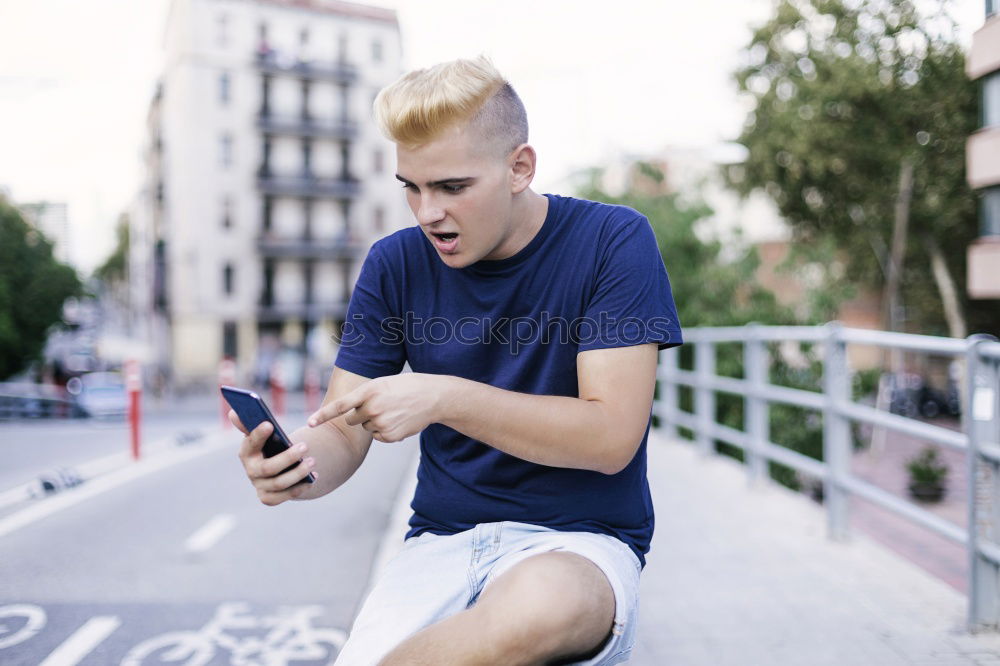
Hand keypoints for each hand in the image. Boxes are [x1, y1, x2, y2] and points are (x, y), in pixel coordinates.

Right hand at [230, 410, 316, 505]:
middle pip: (267, 468)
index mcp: (246, 452)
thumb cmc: (271, 445)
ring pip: (279, 483)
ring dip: (298, 473)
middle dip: (287, 458)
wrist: (278, 469)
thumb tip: (232, 413)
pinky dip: (301, 487)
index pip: (250, 444)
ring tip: (312, 461)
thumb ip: (252, 423)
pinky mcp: (269, 498)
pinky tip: (314, 476)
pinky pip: (286, 495)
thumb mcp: (264, 434)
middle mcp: (251, 471)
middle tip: (305, 446)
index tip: (269, 424)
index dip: (258, 435)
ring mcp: (260, 486)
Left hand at [306, 373, 447, 442]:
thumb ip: (364, 396)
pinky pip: (377, 436)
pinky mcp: (389, 436)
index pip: (340, 406)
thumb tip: (351, 416)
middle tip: (379, 405)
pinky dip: (384, 431)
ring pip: (366, 428)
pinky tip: (398, 421)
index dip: (323, 415)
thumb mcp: (383, 384)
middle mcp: (372, 408)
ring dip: (375, 421)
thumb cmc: (406, 387)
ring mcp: (381, 423)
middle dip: (360, 415)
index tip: (310, 423)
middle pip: (352, 419)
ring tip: (393, 411)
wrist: (432, 397)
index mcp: (369, 391)